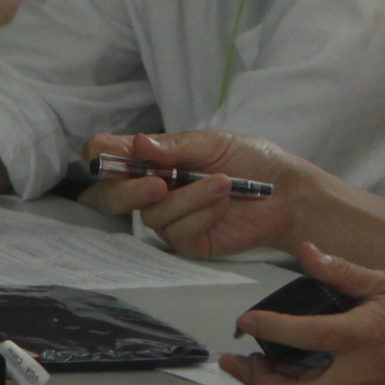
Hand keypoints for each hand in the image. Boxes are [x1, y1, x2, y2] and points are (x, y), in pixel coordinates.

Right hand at [85, 129, 330, 255]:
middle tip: (158, 183)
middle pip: (109, 198)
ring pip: (152, 215)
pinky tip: (223, 204)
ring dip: (188, 198)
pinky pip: (178, 232)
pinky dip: (202, 214)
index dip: (99, 157)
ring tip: (222, 184)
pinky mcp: (186, 241)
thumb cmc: (249, 160)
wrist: (284, 191)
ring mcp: (167, 218)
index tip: (109, 157)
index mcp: (150, 158)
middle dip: (128, 192)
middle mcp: (150, 189)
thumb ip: (173, 147)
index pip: (106, 156)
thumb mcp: (211, 143)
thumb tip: (136, 145)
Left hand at [217, 242, 384, 384]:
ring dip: (279, 384)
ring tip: (257, 361)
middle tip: (235, 362)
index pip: (306, 337)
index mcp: (367, 336)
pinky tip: (296, 363)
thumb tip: (307, 252)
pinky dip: (307, 383)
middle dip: (258, 384)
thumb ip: (344, 272)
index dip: (270, 329)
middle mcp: (365, 372)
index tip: (246, 320)